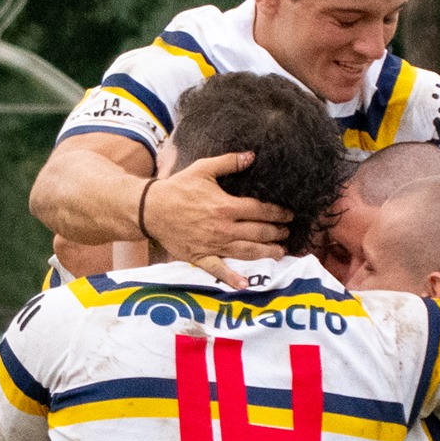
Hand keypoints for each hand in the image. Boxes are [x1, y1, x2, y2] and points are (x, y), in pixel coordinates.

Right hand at [141, 152, 291, 288]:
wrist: (151, 208)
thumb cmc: (178, 188)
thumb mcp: (203, 169)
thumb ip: (229, 162)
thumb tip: (251, 156)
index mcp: (226, 206)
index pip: (260, 210)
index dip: (277, 213)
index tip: (288, 215)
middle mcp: (223, 228)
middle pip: (258, 232)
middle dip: (276, 233)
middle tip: (287, 233)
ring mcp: (213, 244)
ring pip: (247, 251)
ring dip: (266, 253)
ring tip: (280, 253)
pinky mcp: (201, 256)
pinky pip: (219, 270)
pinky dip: (232, 278)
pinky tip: (245, 284)